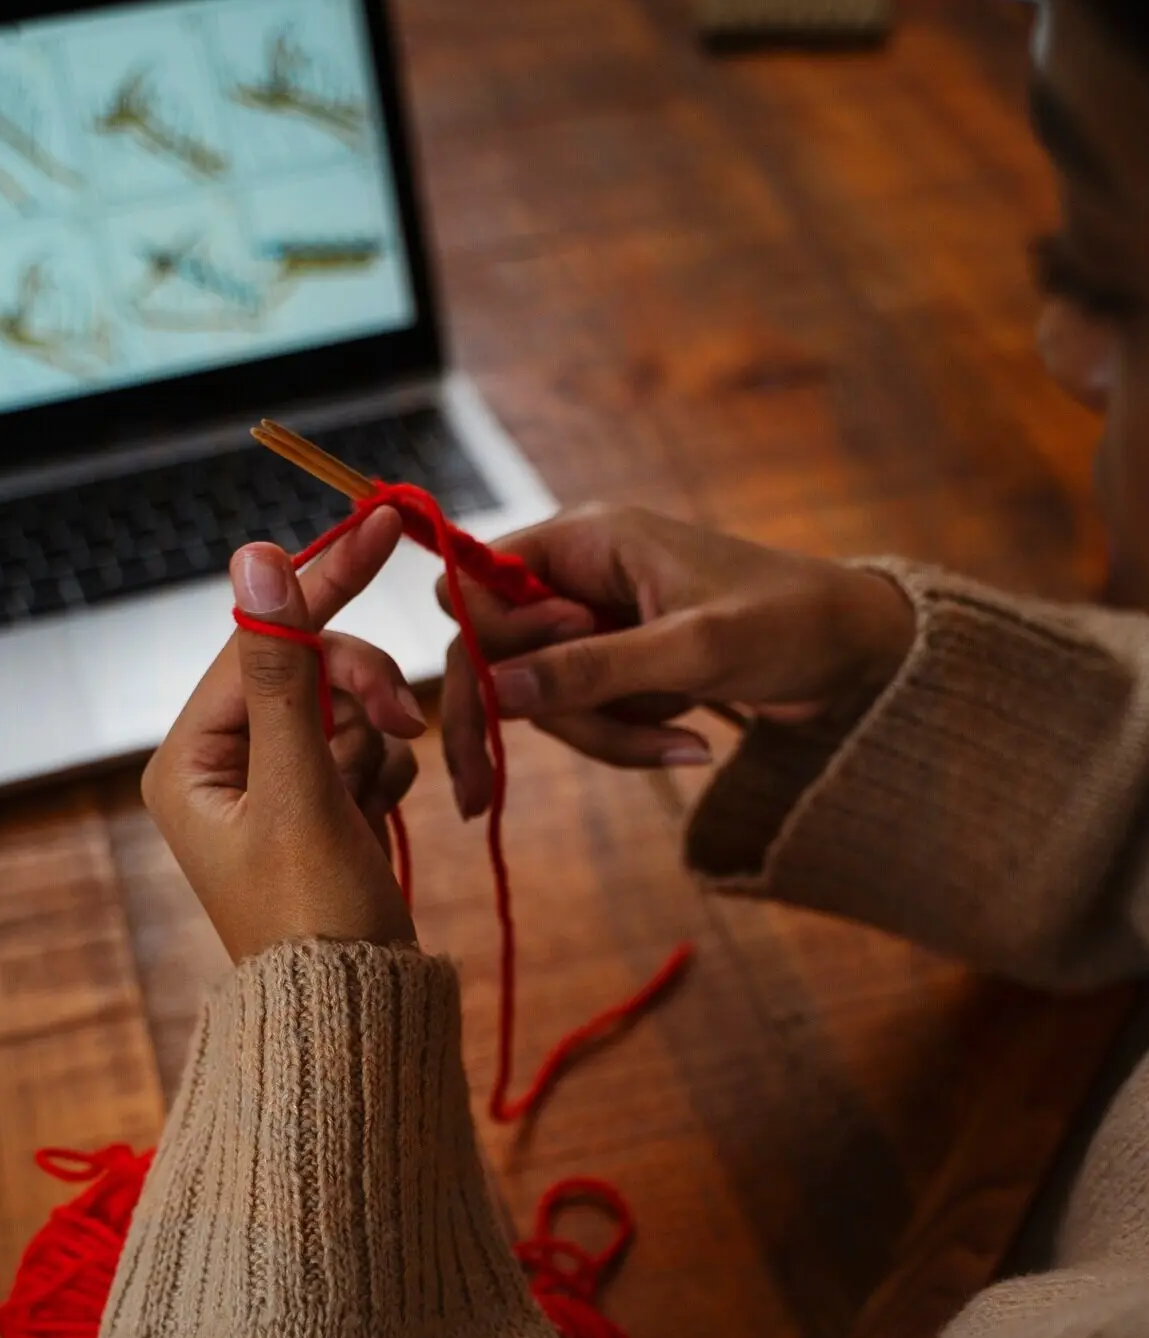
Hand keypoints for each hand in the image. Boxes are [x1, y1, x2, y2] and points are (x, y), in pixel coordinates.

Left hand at [143, 509, 423, 960]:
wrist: (358, 1017)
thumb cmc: (315, 917)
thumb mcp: (300, 786)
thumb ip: (283, 667)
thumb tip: (254, 551)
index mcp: (190, 760)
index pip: (259, 639)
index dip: (322, 591)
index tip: (382, 530)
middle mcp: (223, 768)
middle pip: (307, 668)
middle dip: (360, 691)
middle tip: (403, 714)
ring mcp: (275, 791)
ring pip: (346, 708)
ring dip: (376, 742)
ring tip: (369, 805)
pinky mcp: (320, 812)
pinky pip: (366, 750)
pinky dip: (385, 773)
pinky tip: (378, 818)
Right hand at [439, 504, 914, 816]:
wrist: (863, 656)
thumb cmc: (791, 626)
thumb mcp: (692, 650)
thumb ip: (592, 669)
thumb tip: (494, 691)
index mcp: (587, 540)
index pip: (474, 587)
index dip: (488, 646)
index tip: (524, 688)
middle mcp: (581, 575)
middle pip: (500, 654)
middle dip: (536, 716)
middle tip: (479, 798)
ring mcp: (600, 624)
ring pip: (546, 698)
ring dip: (605, 736)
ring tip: (684, 744)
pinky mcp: (624, 667)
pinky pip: (591, 716)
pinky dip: (631, 740)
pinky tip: (690, 742)